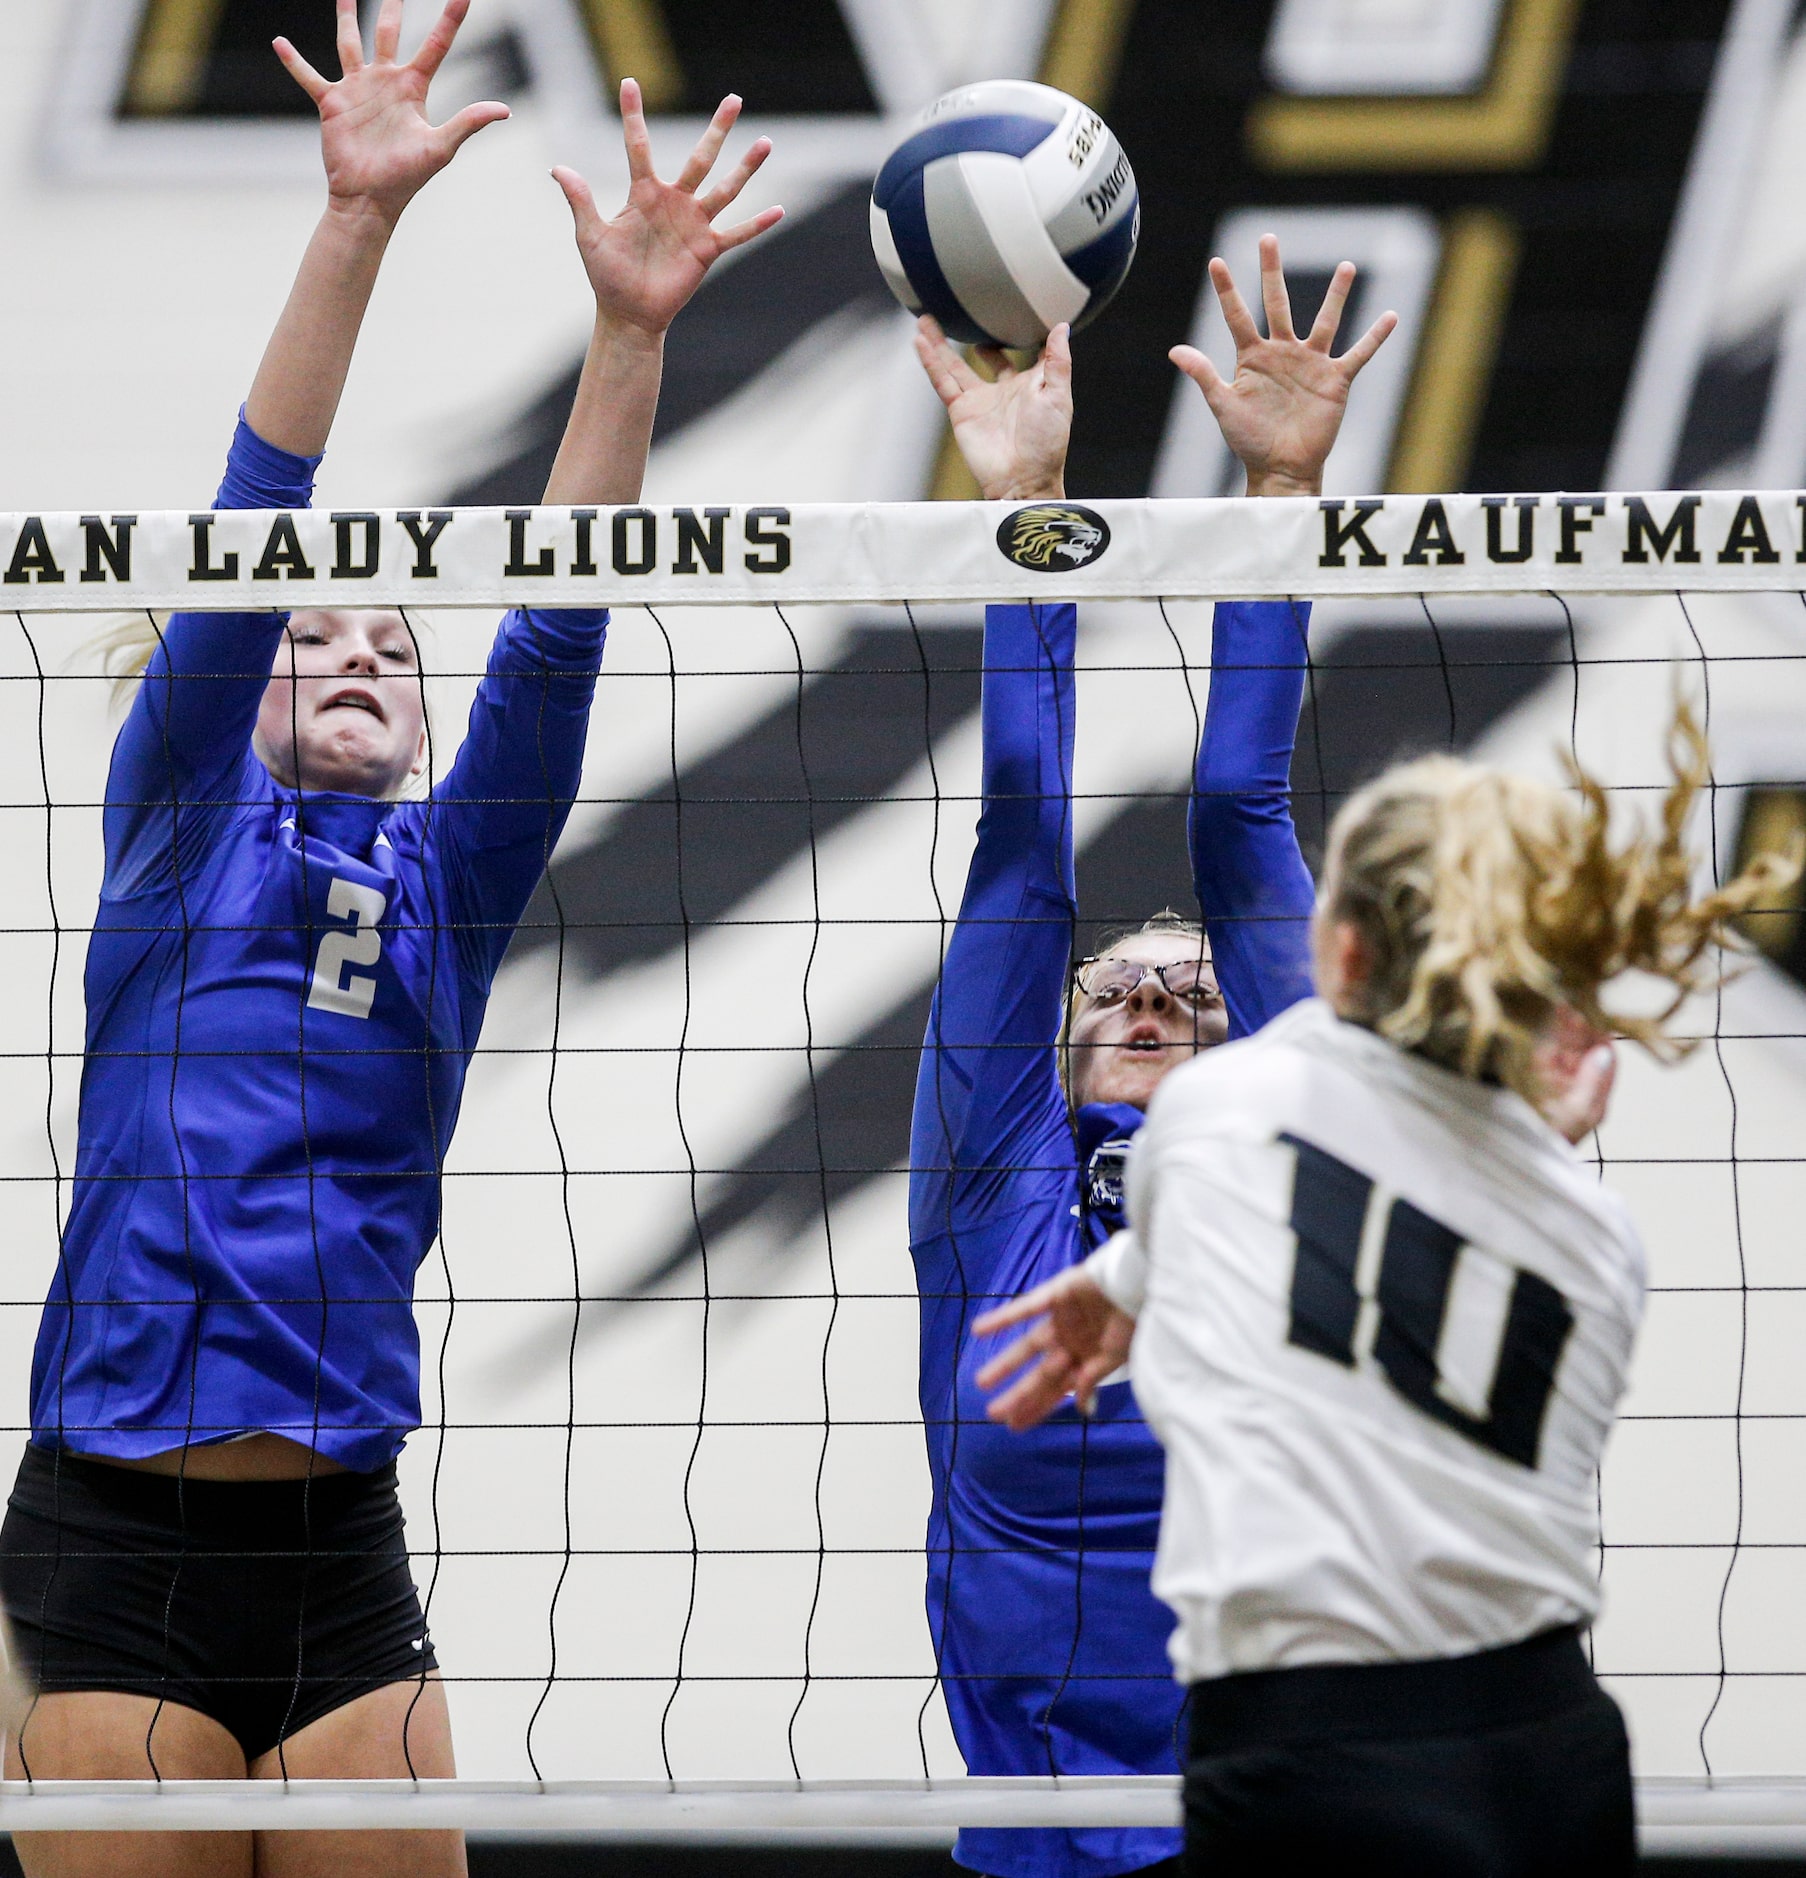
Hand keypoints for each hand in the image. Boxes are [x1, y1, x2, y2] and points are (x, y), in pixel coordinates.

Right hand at [275, 0, 507, 226]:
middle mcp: (385, 82)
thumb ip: (468, 122)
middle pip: (388, 32)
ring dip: (345, 17)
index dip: (450, 17)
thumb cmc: (407, 178)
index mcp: (413, 88)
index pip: (435, 44)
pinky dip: (294, 61)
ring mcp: (357, 89)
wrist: (370, 199)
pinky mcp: (332, 103)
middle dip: (392, 6)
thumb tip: (504, 110)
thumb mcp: (441, 148)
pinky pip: (309, 76)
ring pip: (349, 42)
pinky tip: (279, 43)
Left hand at [554, 81, 783, 339]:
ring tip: (765, 142)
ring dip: (746, 168)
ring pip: (725, 189)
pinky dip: (756, 225)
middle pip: (700, 157)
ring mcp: (693, 225)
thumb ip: (580, 200)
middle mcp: (673, 202)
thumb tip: (559, 168)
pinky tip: (778, 211)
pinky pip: (736, 234)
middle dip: (718, 129)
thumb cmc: (607, 276)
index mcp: (643, 194)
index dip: (632, 115)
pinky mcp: (706, 250)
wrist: (629, 313)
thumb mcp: (590, 236)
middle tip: (734, 99)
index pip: (638, 147)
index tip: (630, 81)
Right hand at [915, 317, 1071, 501]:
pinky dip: (931, 362)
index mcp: (1030, 385)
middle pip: (983, 356)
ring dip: (940, 343)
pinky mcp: (961, 412)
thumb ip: (1058, 361)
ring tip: (927, 320)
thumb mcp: (1059, 396)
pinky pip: (943, 381)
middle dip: (974, 337)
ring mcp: (979, 401)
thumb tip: (1061, 328)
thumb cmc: (1046, 445)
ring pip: (955, 365)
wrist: (1023, 479)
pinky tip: (921, 341)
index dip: (1022, 334)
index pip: (1025, 354)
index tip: (1017, 311)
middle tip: (966, 316)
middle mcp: (1002, 391)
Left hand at [973, 1267, 1134, 1431]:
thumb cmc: (1133, 1320)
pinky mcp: (1054, 1295)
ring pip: (1027, 1346)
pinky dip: (1002, 1319)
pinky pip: (1024, 1309)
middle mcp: (1070, 1341)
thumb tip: (1082, 1408)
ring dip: (1005, 1364)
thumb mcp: (1116, 1356)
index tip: (1015, 1426)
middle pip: (1039, 1374)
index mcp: (1087, 1358)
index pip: (1057, 1389)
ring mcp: (1061, 1320)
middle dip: (1018, 1395)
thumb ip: (1093, 1378)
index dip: (1037, 1407)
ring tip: (981, 1382)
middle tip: (992, 1414)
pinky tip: (979, 1330)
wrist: (1138, 1282)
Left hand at [1170, 234, 1395, 497]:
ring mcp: (1311, 364)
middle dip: (1272, 272)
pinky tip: (1391, 317)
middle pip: (1277, 303)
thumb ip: (1204, 376)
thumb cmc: (1249, 441)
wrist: (1281, 468)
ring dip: (1337, 294)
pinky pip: (1359, 354)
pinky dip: (1375, 337)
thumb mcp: (1224, 406)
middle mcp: (1282, 353)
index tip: (1217, 262)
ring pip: (1325, 321)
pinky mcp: (1335, 380)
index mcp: (1253, 357)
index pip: (1237, 316)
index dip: (1227, 290)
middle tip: (1267, 239)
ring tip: (1347, 266)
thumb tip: (1175, 350)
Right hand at [1532, 1005, 1617, 1144]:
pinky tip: (1541, 1025)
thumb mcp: (1576, 1111)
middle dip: (1578, 1030)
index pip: (1605, 1059)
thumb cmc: (1552, 1138)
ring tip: (1557, 1008)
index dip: (1600, 1036)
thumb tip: (1604, 1052)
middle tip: (1568, 1006)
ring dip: (1560, 1031)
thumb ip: (1591, 1080)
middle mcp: (1577, 1089)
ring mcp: (1554, 1087)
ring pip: (1562, 1052)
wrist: (1519, 1157)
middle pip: (1583, 1053)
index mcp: (1595, 1098)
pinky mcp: (1533, 1084)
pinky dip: (1543, 1041)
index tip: (1592, 1015)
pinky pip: (1542, 1058)